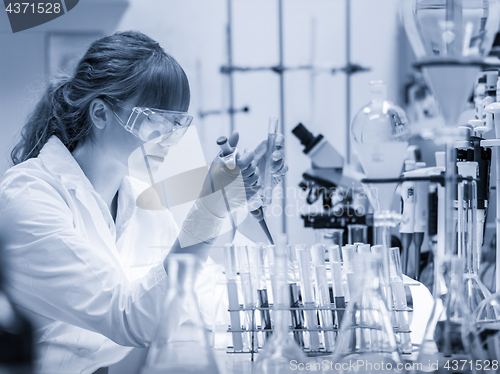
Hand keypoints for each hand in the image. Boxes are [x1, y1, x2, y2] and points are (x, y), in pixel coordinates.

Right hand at [178, 131, 258, 246]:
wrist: (211, 202)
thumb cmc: (212, 180)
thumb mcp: (218, 160)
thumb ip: (229, 145)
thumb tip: (236, 132)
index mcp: (235, 167)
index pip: (250, 156)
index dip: (248, 153)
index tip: (244, 152)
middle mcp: (243, 177)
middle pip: (254, 165)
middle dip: (249, 162)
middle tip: (242, 161)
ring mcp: (247, 187)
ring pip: (256, 175)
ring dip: (252, 171)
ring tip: (243, 171)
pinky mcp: (250, 195)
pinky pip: (257, 185)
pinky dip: (253, 182)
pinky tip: (244, 181)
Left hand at [254, 133, 287, 187]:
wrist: (252, 181)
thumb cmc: (252, 167)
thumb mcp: (253, 158)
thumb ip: (258, 150)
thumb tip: (265, 142)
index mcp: (269, 148)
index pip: (277, 139)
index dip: (279, 139)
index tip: (277, 142)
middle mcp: (275, 154)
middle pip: (282, 150)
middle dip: (279, 153)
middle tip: (273, 156)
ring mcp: (278, 163)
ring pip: (283, 161)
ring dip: (277, 165)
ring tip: (270, 170)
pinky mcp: (281, 171)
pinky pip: (284, 169)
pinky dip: (280, 171)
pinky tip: (274, 174)